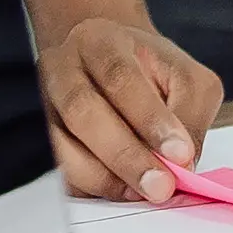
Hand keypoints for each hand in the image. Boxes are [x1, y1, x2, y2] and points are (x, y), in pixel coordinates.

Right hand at [37, 15, 223, 204]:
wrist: (113, 65)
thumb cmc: (150, 71)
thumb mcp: (186, 77)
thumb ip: (189, 114)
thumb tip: (182, 164)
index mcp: (100, 41)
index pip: (120, 76)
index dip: (149, 118)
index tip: (179, 153)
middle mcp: (63, 69)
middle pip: (83, 111)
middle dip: (125, 155)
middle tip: (160, 185)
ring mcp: (46, 106)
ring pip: (63, 147)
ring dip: (106, 177)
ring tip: (141, 192)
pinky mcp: (43, 143)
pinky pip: (61, 173)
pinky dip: (92, 187)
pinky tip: (121, 190)